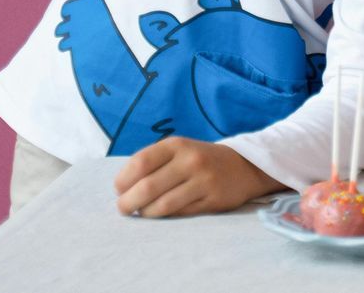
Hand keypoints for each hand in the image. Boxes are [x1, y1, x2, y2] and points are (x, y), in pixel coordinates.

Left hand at [113, 138, 281, 216]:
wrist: (243, 166)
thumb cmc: (198, 161)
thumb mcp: (178, 150)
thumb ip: (151, 163)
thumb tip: (120, 190)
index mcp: (177, 145)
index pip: (140, 163)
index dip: (123, 181)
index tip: (119, 190)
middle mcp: (191, 160)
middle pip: (147, 187)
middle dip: (128, 203)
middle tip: (124, 209)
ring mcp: (203, 181)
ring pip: (162, 206)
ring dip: (145, 214)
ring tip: (143, 213)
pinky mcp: (213, 200)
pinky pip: (179, 215)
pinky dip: (164, 218)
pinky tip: (162, 215)